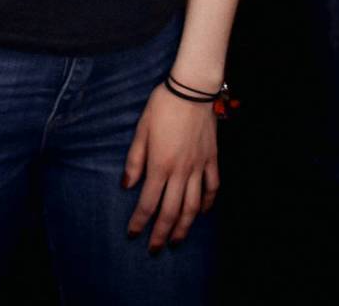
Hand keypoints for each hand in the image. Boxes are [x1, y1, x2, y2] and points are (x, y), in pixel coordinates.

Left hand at [123, 83, 218, 252]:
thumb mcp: (141, 129)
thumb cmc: (162, 105)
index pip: (148, 202)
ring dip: (184, 226)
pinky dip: (208, 203)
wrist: (192, 89)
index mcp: (160, 164)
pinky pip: (212, 187)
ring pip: (193, 206)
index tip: (133, 234)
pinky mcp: (211, 159)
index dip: (140, 221)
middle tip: (155, 249)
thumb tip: (127, 185)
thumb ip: (135, 159)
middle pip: (170, 211)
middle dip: (161, 233)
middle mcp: (180, 171)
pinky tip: (202, 213)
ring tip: (176, 240)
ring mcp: (198, 167)